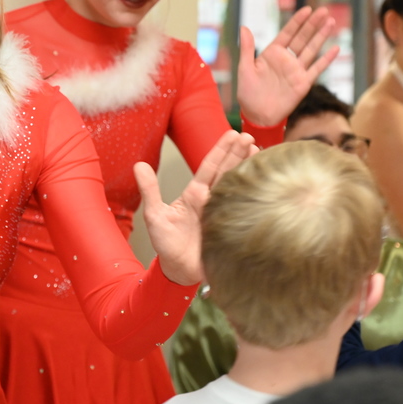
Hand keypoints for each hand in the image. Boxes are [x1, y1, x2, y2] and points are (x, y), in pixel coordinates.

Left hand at [134, 130, 256, 284]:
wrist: (177, 270)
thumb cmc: (166, 243)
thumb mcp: (155, 214)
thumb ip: (150, 190)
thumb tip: (138, 165)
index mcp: (196, 193)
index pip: (211, 166)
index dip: (222, 150)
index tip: (233, 133)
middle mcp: (212, 200)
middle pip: (228, 171)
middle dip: (239, 154)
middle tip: (249, 136)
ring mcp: (223, 213)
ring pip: (238, 186)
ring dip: (249, 170)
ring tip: (259, 152)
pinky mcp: (230, 229)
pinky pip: (244, 210)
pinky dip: (254, 198)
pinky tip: (264, 186)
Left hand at [237, 6, 338, 125]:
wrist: (258, 116)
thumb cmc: (248, 93)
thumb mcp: (245, 69)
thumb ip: (247, 49)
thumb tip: (243, 27)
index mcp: (272, 53)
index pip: (288, 33)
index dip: (297, 21)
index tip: (307, 9)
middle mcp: (286, 60)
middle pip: (302, 38)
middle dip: (313, 24)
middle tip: (324, 10)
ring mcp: (296, 71)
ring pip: (311, 49)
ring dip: (321, 36)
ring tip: (331, 22)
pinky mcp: (303, 83)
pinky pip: (317, 69)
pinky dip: (326, 59)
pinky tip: (336, 48)